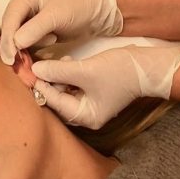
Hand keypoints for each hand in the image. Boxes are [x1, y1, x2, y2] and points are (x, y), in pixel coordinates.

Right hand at [0, 0, 122, 64]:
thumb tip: (16, 43)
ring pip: (16, 41)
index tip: (11, 59)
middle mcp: (22, 8)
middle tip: (22, 64)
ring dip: (27, 49)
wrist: (93, 13)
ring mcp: (27, 22)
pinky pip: (26, 47)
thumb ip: (35, 29)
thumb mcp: (56, 16)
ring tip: (52, 41)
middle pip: (8, 32)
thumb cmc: (77, 8)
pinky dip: (33, 52)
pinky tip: (50, 45)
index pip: (9, 21)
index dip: (7, 41)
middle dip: (14, 48)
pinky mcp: (33, 34)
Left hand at [32, 46, 179, 129]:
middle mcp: (86, 115)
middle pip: (58, 100)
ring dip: (58, 77)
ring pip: (64, 92)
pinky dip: (67, 76)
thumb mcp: (86, 70)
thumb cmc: (120, 71)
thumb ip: (59, 71)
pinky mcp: (92, 95)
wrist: (149, 65)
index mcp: (86, 116)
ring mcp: (90, 105)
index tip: (30, 71)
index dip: (42, 86)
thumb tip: (35, 70)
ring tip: (60, 62)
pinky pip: (72, 87)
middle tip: (41, 65)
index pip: (56, 103)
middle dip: (50, 82)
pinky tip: (68, 63)